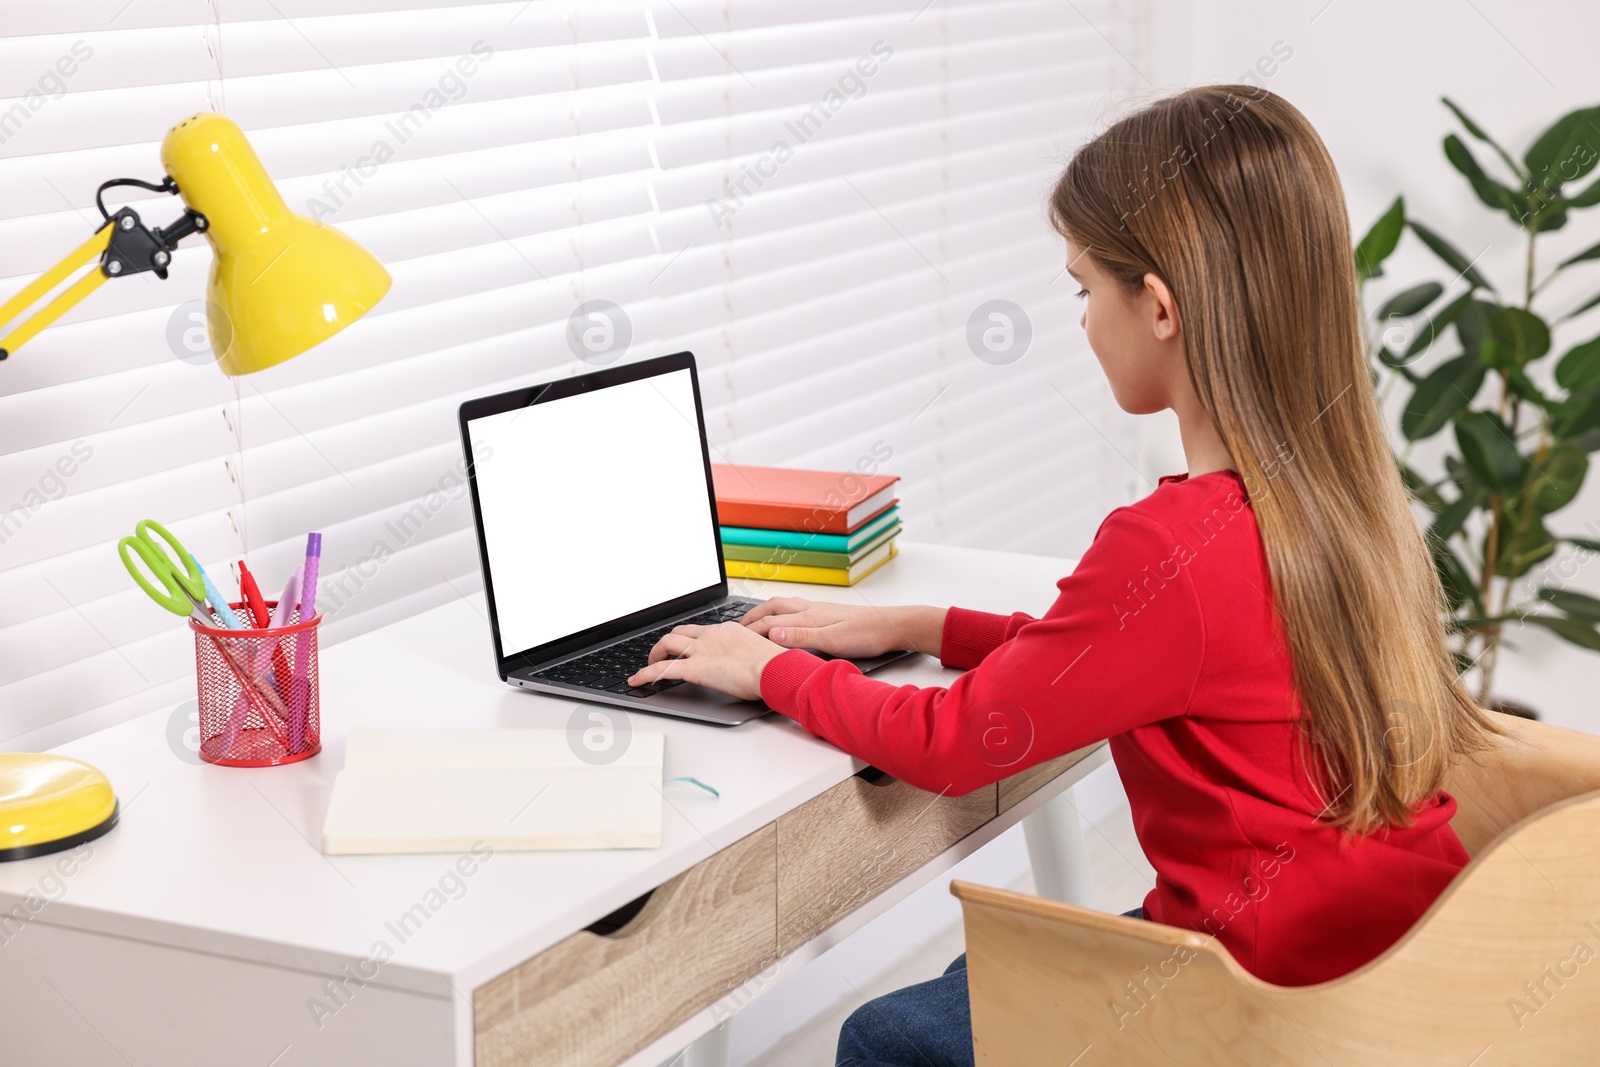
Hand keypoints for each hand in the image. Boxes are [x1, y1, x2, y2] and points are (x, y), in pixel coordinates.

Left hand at [627, 622, 787, 700]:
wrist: (775, 669)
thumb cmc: (775, 665)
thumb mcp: (761, 652)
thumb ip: (749, 654)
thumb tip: (751, 663)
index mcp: (727, 630)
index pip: (700, 630)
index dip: (689, 639)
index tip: (687, 646)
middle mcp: (711, 635)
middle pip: (678, 631)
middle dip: (666, 642)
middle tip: (662, 654)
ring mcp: (701, 650)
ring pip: (666, 643)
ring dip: (653, 654)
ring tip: (648, 666)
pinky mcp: (694, 668)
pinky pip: (662, 668)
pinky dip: (645, 674)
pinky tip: (637, 681)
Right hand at [737, 597, 936, 658]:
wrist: (893, 626)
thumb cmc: (868, 634)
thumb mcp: (832, 641)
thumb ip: (800, 637)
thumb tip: (770, 633)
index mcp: (808, 617)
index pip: (770, 622)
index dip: (749, 630)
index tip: (732, 638)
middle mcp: (811, 609)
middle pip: (772, 608)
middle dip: (751, 616)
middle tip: (735, 627)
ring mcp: (819, 609)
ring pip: (783, 605)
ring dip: (764, 611)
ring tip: (753, 619)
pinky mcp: (828, 613)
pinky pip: (795, 607)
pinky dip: (780, 611)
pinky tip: (785, 618)